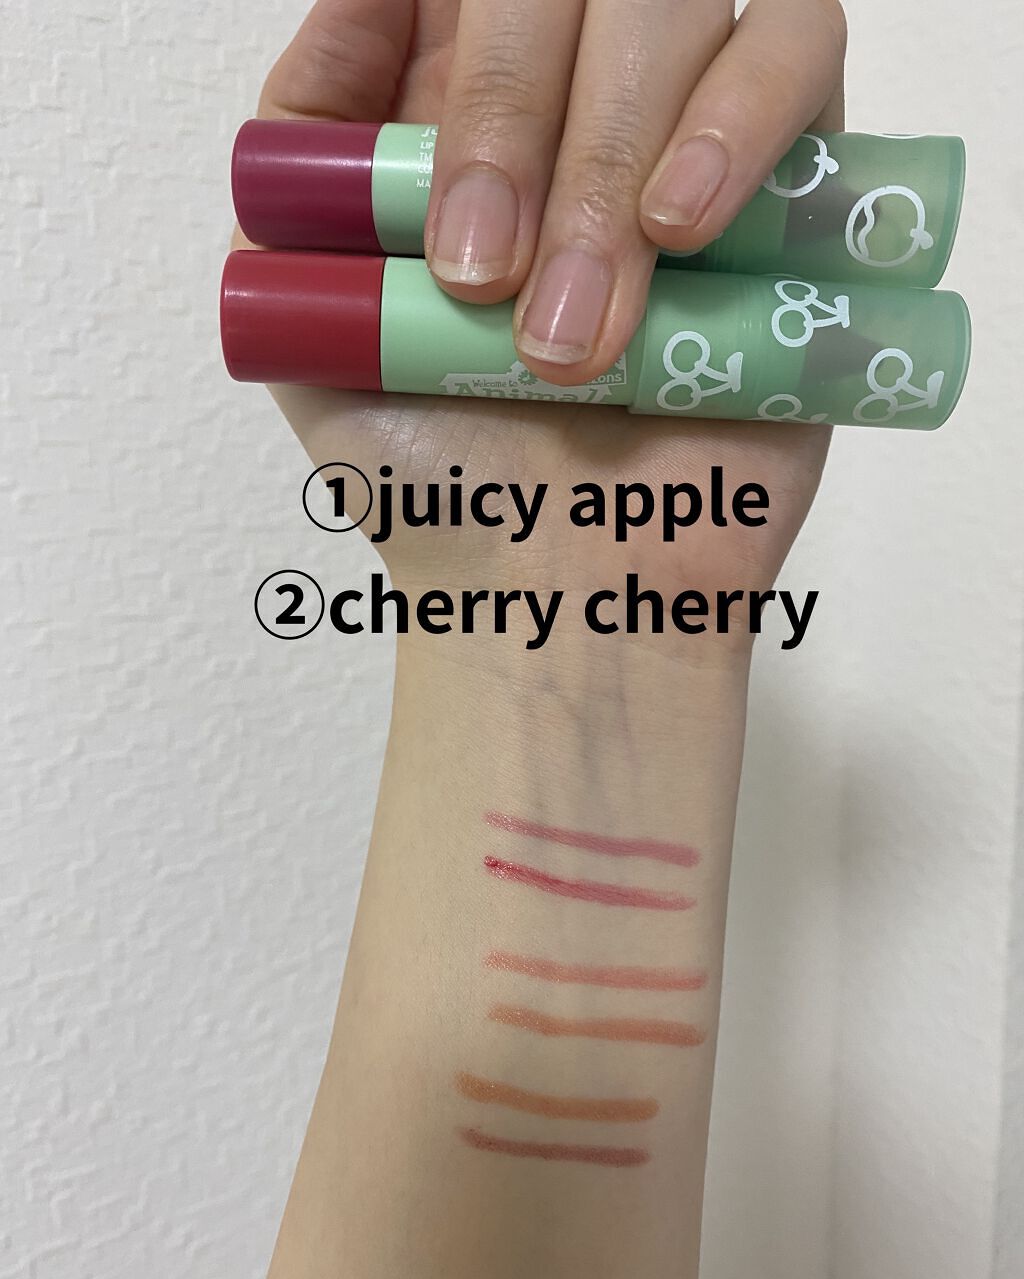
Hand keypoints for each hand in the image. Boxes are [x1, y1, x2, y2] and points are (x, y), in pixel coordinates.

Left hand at [235, 0, 845, 648]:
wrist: (566, 597)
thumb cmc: (440, 483)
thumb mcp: (311, 325)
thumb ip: (297, 170)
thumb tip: (358, 1)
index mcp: (461, 119)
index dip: (438, 17)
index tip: (402, 132)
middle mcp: (577, 109)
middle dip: (505, 119)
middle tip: (476, 278)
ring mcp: (690, 138)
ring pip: (678, 2)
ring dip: (610, 154)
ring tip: (577, 329)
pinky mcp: (800, 188)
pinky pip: (803, 49)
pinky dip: (738, 120)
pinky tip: (682, 232)